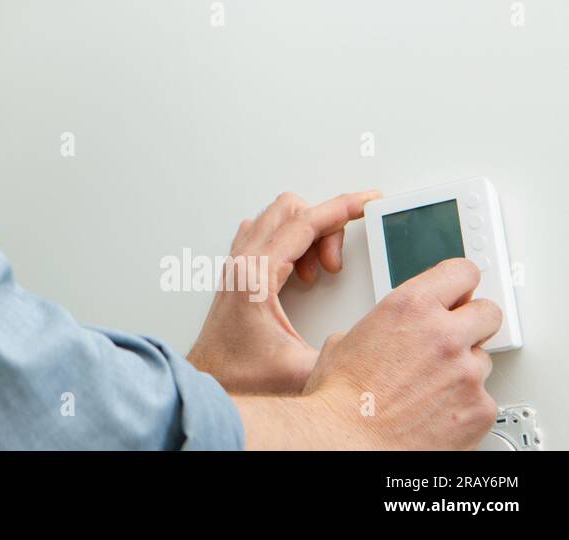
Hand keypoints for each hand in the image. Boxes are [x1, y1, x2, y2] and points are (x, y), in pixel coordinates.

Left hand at [186, 188, 379, 394]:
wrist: (208, 382)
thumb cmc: (240, 376)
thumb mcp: (301, 372)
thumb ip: (340, 359)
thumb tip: (374, 348)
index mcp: (255, 274)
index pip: (304, 222)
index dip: (342, 208)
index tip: (368, 200)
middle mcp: (242, 261)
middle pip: (291, 210)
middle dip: (325, 226)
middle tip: (337, 264)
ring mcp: (237, 263)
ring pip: (278, 218)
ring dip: (308, 235)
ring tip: (321, 272)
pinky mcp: (238, 271)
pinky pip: (267, 233)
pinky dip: (292, 242)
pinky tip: (302, 273)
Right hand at [299, 257, 500, 448]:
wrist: (346, 442)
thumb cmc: (339, 398)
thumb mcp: (346, 340)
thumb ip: (382, 326)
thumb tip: (388, 332)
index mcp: (409, 307)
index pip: (462, 273)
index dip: (460, 283)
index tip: (460, 291)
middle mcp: (444, 334)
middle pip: (488, 312)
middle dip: (473, 322)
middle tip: (454, 337)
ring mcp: (467, 373)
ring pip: (484, 359)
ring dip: (464, 368)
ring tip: (431, 385)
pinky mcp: (480, 409)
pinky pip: (483, 398)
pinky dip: (465, 405)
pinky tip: (437, 410)